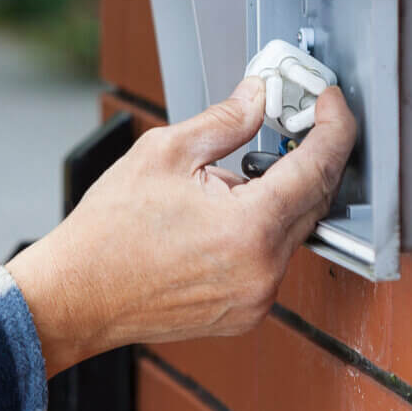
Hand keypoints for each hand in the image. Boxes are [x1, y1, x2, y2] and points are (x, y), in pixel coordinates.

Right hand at [6, 77, 355, 376]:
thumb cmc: (107, 233)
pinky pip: (273, 260)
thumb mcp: (163, 153)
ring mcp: (257, 298)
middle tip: (292, 121)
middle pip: (315, 200)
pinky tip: (223, 215)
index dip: (334, 126)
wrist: (77, 295)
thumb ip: (224, 122)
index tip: (331, 102)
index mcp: (249, 228)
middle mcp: (263, 271)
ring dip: (280, 195)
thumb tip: (258, 98)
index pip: (318, 167)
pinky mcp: (246, 312)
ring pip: (295, 231)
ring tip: (229, 178)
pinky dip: (262, 229)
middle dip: (310, 155)